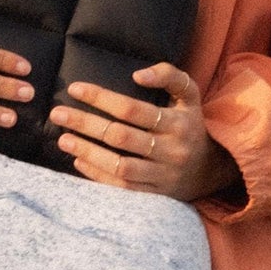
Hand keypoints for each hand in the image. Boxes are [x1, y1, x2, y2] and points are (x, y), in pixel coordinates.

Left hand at [49, 64, 239, 199]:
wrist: (212, 169)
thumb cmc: (191, 125)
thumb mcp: (189, 96)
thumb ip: (170, 75)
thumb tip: (138, 74)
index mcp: (177, 123)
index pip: (132, 109)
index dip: (101, 98)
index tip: (75, 89)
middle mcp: (171, 150)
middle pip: (120, 137)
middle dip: (86, 124)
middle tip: (58, 114)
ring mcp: (163, 176)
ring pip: (119, 166)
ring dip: (88, 153)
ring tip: (63, 140)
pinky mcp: (155, 196)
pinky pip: (122, 186)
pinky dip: (98, 175)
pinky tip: (78, 162)